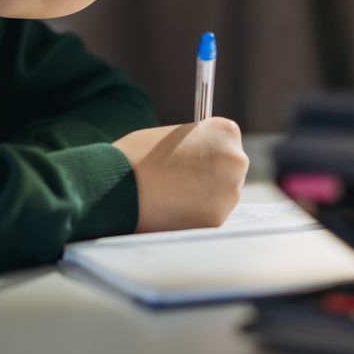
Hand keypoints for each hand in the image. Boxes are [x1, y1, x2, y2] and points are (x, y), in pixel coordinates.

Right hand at [112, 117, 249, 232]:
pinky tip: (172, 208)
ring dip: (203, 197)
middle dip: (210, 175)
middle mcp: (236, 160)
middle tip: (182, 178)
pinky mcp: (217, 221)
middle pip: (229, 170)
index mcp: (227, 132)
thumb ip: (198, 147)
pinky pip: (209, 218)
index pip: (226, 141)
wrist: (116, 184)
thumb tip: (207, 163)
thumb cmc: (139, 155)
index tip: (192, 156)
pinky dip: (194, 216)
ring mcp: (230, 193)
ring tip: (171, 193)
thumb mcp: (175, 137)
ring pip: (221, 196)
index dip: (207, 149)